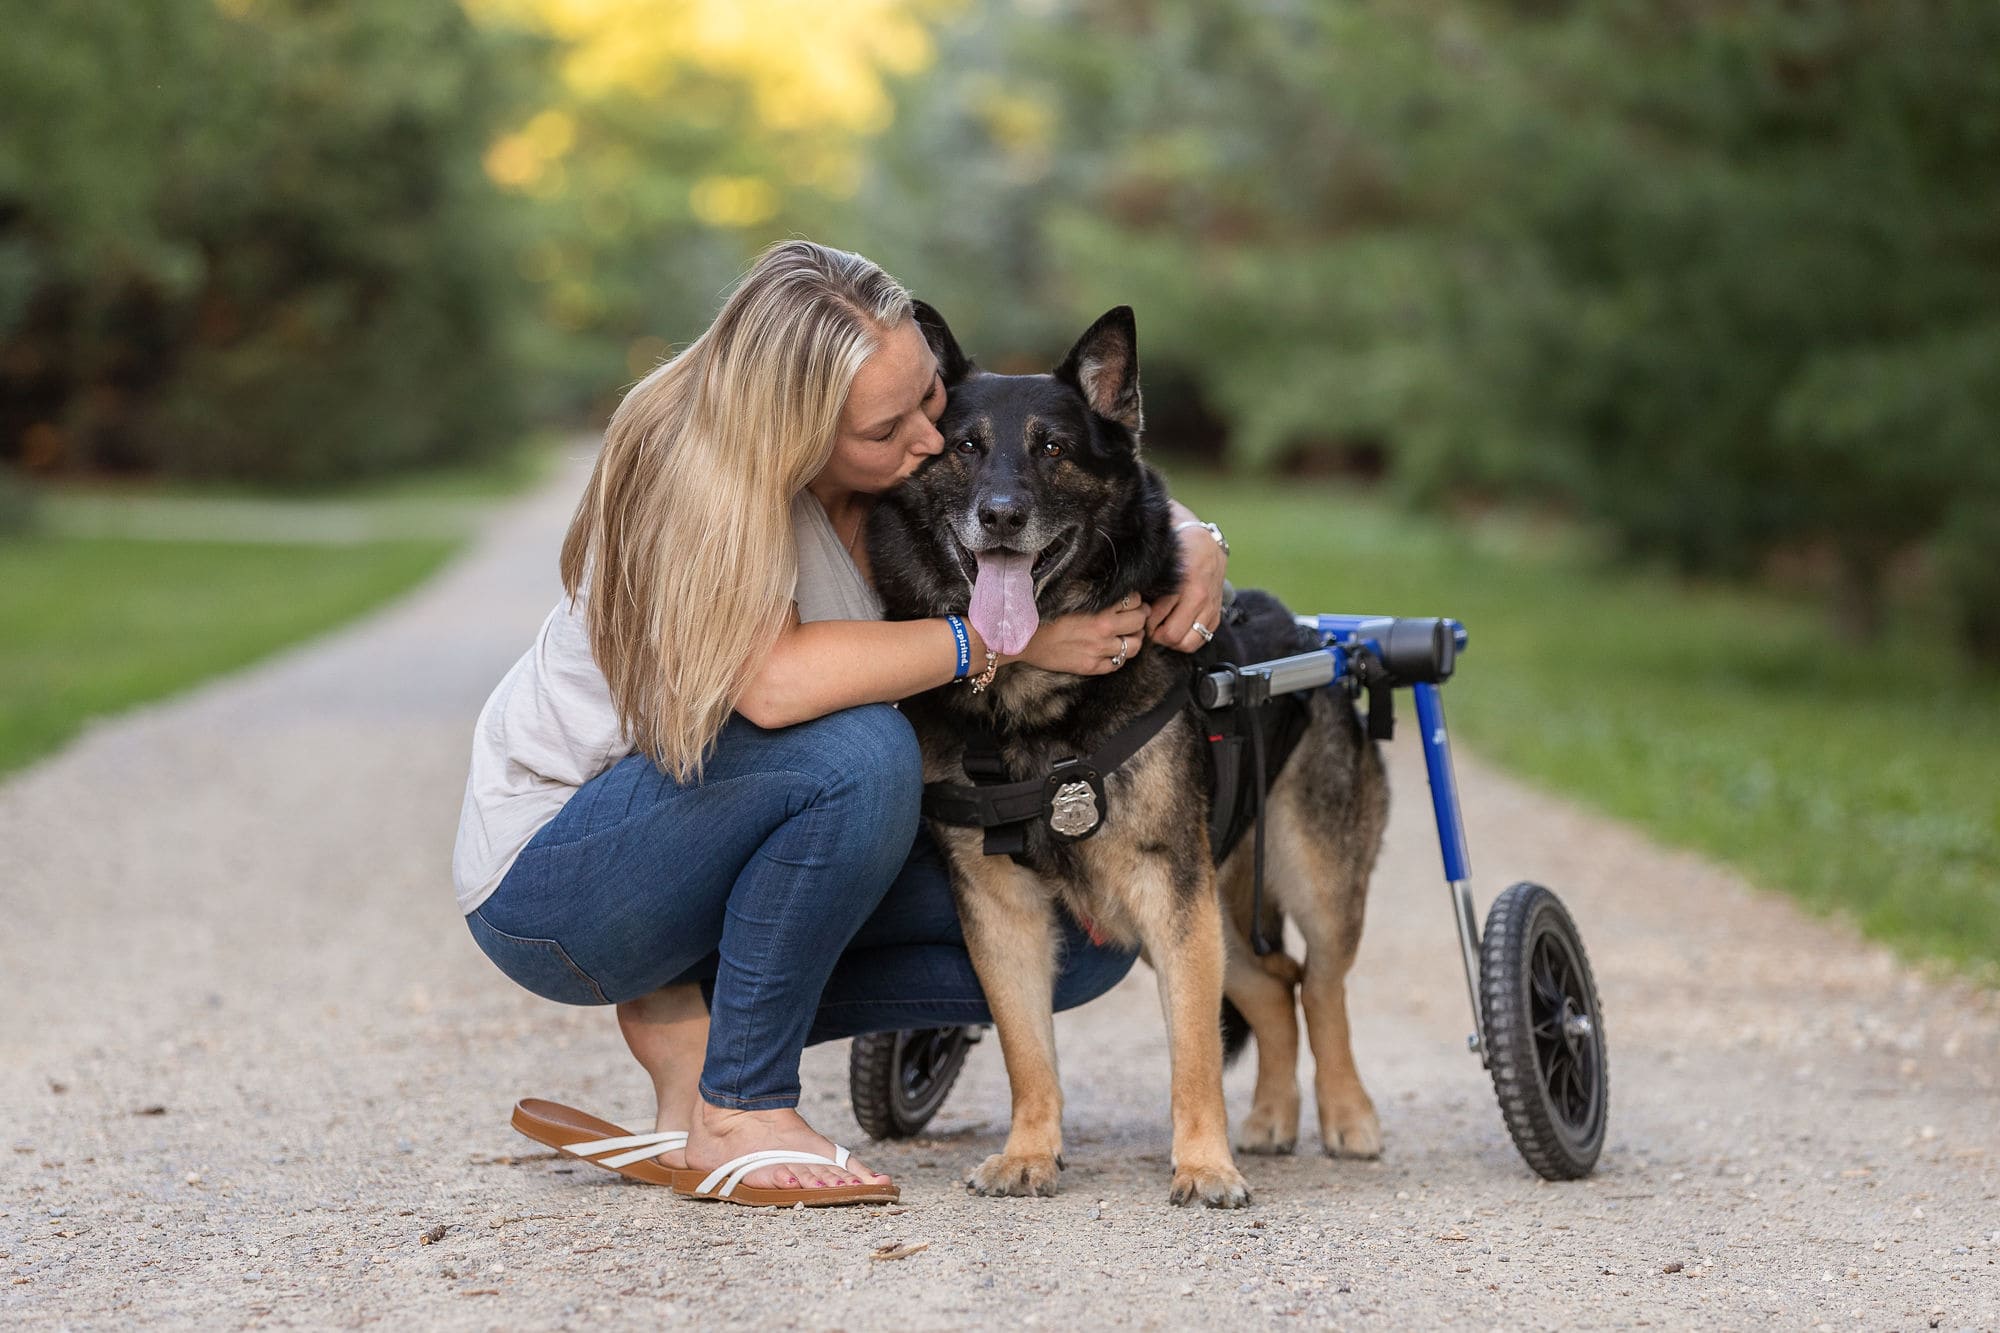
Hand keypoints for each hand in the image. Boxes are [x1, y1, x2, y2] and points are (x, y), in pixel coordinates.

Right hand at [1009, 593, 1150, 675]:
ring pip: (1134, 646)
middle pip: (1139, 622)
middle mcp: (1104, 631)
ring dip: (1135, 638)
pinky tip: (1114, 650)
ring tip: (1129, 634)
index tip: (1132, 600)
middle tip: (1137, 615)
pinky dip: (1119, 657)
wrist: (1023, 638)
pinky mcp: (1090, 667)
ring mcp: (1099, 651)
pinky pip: (1117, 665)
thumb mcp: (1070, 592)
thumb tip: (1108, 581)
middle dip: (1141, 616)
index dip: (1135, 600)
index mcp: (1100, 609)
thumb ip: (1091, 589)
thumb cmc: (1043, 611)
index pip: (1134, 601)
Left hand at [1148, 514, 1226, 652]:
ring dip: (1174, 641)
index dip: (1145, 626)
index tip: (1141, 619)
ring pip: (1189, 643)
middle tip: (1151, 628)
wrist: (1205, 542)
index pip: (1157, 622)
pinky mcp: (1217, 612)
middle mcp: (1199, 598)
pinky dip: (1190, 637)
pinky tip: (1179, 627)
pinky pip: (1203, 637)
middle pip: (1174, 637)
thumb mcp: (1158, 568)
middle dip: (1158, 636)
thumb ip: (1148, 590)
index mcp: (1183, 585)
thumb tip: (1132, 612)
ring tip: (1164, 630)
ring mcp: (1210, 607)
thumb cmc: (1176, 552)